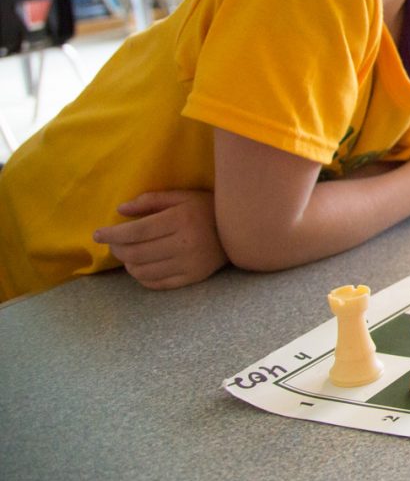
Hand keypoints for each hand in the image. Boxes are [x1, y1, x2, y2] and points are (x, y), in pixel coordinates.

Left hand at [92, 190, 225, 289]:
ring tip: (128, 254)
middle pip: (135, 253)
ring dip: (128, 263)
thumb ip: (151, 201)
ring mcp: (189, 264)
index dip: (112, 234)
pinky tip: (141, 266)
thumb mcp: (182, 197)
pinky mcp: (192, 278)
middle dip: (117, 249)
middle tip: (113, 244)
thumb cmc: (207, 209)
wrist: (242, 231)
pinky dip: (141, 276)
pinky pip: (156, 283)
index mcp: (180, 220)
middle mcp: (184, 244)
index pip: (135, 232)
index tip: (97, 234)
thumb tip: (120, 211)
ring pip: (142, 271)